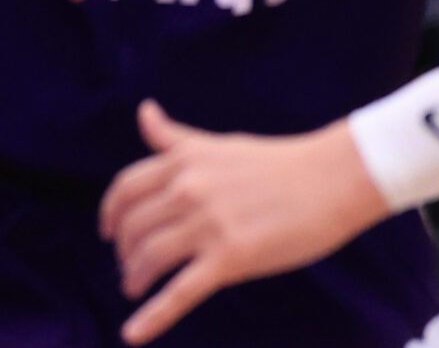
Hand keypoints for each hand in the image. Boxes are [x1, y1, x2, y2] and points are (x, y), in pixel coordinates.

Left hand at [99, 104, 389, 342]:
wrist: (331, 180)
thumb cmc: (278, 162)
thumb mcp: (219, 143)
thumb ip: (176, 138)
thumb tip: (143, 112)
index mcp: (183, 161)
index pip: (126, 188)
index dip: (111, 213)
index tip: (107, 232)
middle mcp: (187, 190)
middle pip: (134, 227)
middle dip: (124, 250)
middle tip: (127, 266)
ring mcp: (207, 224)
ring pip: (150, 257)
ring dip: (134, 277)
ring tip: (132, 288)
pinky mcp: (230, 258)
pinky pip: (180, 293)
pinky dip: (153, 316)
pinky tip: (133, 333)